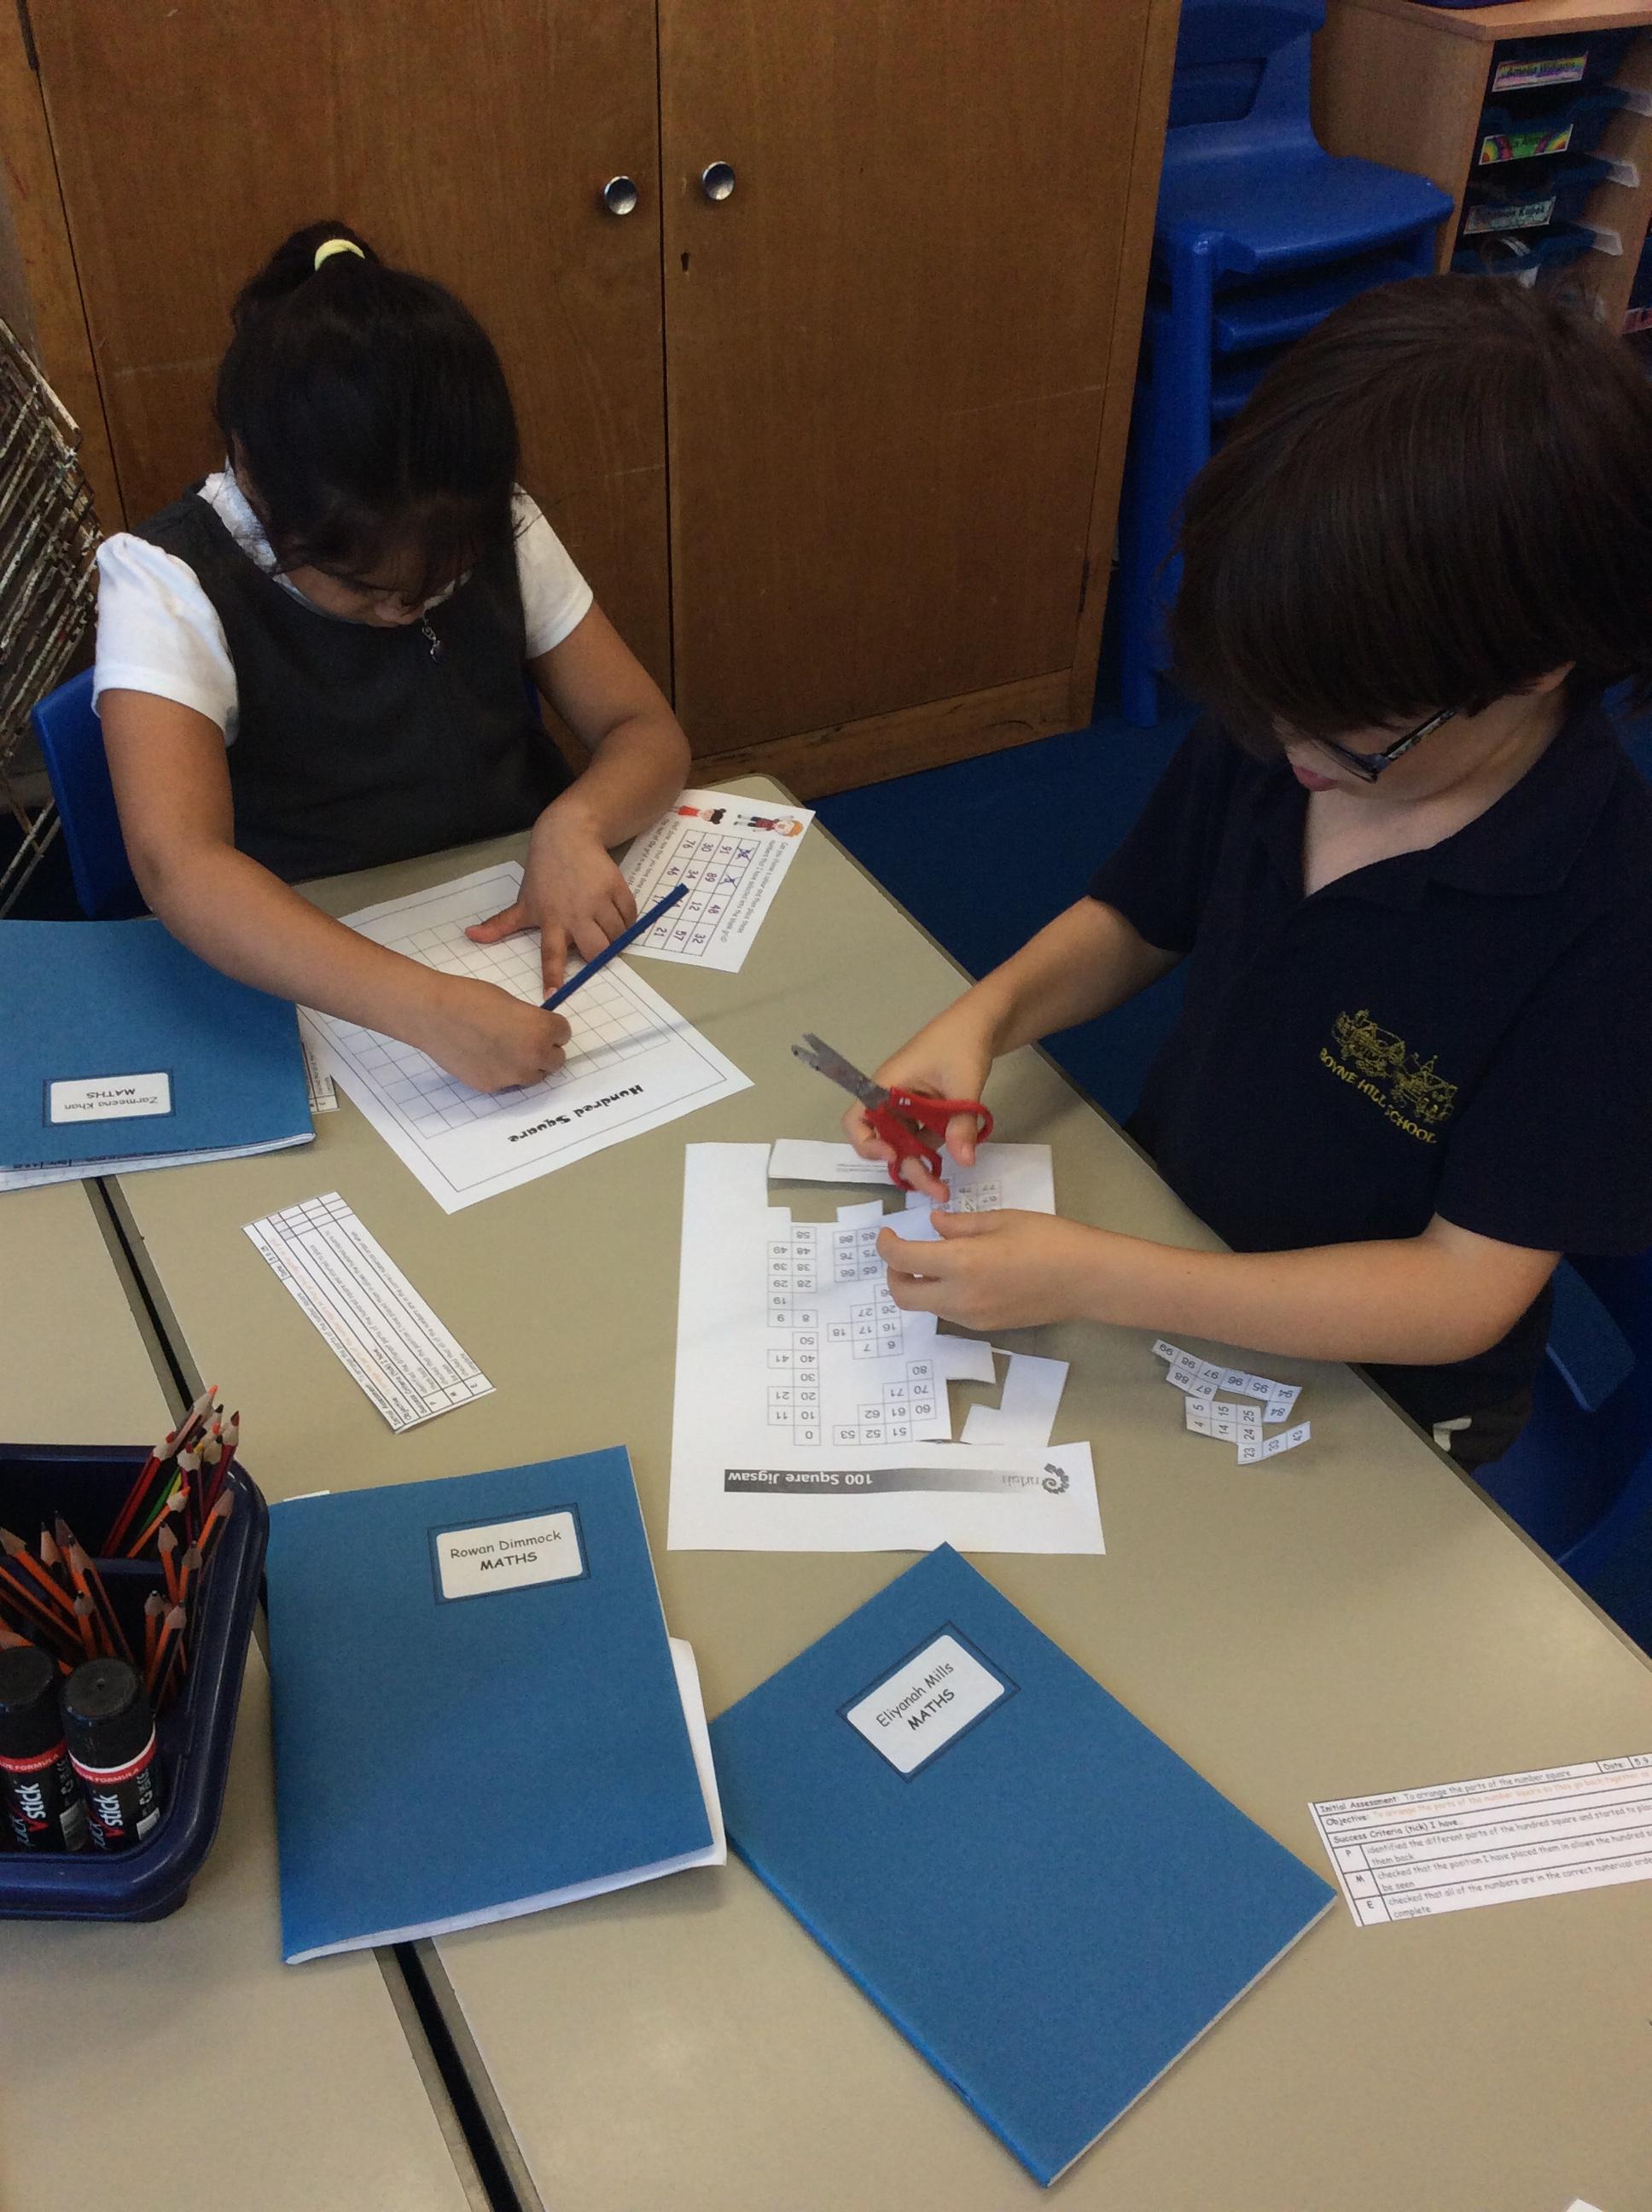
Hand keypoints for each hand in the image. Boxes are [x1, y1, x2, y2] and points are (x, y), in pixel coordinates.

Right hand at [413, 974, 570, 1091]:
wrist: (434, 1014)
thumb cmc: (471, 998)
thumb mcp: (512, 1003)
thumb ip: (531, 1021)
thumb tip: (538, 1033)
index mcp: (542, 1030)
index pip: (564, 1034)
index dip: (551, 1027)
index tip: (538, 1024)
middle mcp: (533, 1056)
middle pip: (555, 1060)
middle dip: (544, 1050)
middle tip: (525, 1039)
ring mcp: (513, 1076)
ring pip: (534, 1076)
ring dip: (527, 1065)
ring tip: (505, 1049)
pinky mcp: (493, 1087)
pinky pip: (508, 1083)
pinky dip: (503, 1073)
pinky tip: (485, 1057)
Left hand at [465, 799, 637, 995]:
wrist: (567, 835)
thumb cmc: (544, 873)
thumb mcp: (523, 901)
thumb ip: (501, 924)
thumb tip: (470, 936)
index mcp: (550, 919)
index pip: (551, 953)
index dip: (553, 975)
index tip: (554, 994)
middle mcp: (575, 912)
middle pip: (596, 949)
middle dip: (600, 956)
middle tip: (597, 951)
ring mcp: (598, 899)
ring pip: (617, 935)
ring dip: (615, 939)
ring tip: (605, 931)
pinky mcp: (617, 887)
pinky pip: (629, 916)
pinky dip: (626, 921)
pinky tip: (615, 917)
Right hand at [842, 1009, 995, 1199]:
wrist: (981, 1024)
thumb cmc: (962, 1044)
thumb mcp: (964, 1083)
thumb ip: (961, 1123)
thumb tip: (964, 1161)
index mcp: (886, 1086)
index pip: (856, 1121)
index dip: (867, 1144)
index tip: (894, 1156)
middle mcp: (891, 1100)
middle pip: (884, 1143)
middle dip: (905, 1168)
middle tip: (934, 1189)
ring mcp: (908, 1108)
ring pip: (904, 1146)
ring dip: (920, 1166)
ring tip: (943, 1187)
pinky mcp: (925, 1113)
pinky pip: (921, 1138)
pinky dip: (932, 1153)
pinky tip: (951, 1162)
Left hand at [877, 1209, 1104, 1330]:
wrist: (1088, 1280)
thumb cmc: (1050, 1240)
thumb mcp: (1001, 1220)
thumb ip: (960, 1225)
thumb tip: (934, 1226)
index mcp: (960, 1264)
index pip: (902, 1260)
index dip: (886, 1245)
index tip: (888, 1233)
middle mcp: (959, 1297)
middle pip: (903, 1297)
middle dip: (893, 1274)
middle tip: (904, 1252)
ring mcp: (973, 1318)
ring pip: (926, 1307)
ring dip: (920, 1286)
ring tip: (938, 1260)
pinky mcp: (987, 1327)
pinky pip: (950, 1312)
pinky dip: (942, 1295)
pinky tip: (964, 1275)